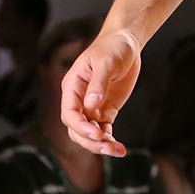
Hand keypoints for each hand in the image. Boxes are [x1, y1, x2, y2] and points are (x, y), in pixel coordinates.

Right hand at [60, 28, 141, 156]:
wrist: (125, 43)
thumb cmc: (112, 47)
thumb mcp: (106, 62)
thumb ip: (98, 83)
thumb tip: (91, 104)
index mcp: (73, 86)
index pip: (69, 113)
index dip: (80, 127)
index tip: (97, 133)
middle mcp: (79, 99)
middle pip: (76, 129)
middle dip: (90, 141)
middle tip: (108, 147)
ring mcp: (92, 107)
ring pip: (89, 134)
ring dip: (100, 145)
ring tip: (118, 151)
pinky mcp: (105, 111)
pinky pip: (103, 131)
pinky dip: (109, 141)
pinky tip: (120, 149)